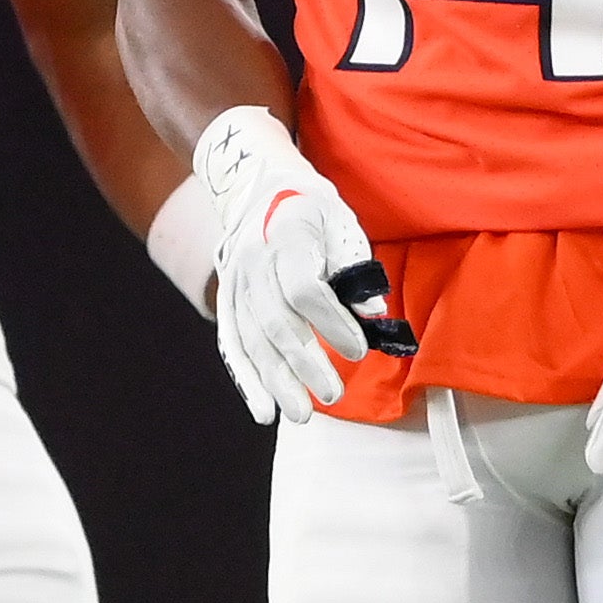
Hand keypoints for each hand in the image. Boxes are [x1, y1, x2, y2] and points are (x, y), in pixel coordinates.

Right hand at [195, 106, 384, 424]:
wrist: (259, 187)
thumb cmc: (314, 210)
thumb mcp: (342, 222)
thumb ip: (357, 268)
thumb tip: (375, 315)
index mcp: (287, 234)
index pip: (304, 286)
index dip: (332, 321)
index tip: (359, 349)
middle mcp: (253, 259)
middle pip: (275, 319)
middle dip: (304, 362)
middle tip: (333, 394)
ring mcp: (234, 281)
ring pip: (251, 338)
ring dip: (275, 379)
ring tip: (301, 415)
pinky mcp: (226, 299)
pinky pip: (232, 343)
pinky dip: (246, 379)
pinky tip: (263, 412)